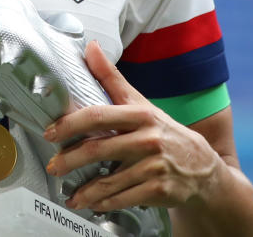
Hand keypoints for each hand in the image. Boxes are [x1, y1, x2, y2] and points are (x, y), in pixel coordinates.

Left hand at [42, 41, 221, 212]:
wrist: (201, 166)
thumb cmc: (163, 132)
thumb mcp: (140, 103)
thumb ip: (111, 79)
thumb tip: (90, 47)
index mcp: (140, 115)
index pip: (99, 115)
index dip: (70, 124)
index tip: (50, 132)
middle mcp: (148, 139)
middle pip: (98, 149)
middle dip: (69, 160)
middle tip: (54, 166)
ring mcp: (154, 166)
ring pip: (110, 180)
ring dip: (85, 190)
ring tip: (71, 194)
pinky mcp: (159, 189)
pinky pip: (124, 198)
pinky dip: (105, 203)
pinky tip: (94, 204)